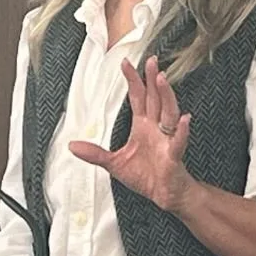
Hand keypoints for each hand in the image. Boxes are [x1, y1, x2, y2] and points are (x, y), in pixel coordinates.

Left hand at [69, 57, 194, 212]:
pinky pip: (178, 141)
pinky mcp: (174, 156)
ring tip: (162, 80)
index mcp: (143, 126)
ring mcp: (167, 140)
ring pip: (168, 113)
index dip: (133, 80)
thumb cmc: (146, 177)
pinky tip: (184, 119)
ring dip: (166, 96)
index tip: (125, 63)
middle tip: (151, 61)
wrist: (164, 194)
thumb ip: (95, 153)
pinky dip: (181, 131)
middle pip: (155, 99)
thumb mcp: (114, 164)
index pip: (138, 97)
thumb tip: (72, 145)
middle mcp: (156, 128)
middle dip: (153, 79)